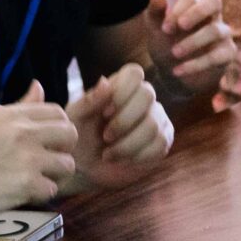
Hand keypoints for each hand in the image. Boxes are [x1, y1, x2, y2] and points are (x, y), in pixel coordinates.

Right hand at [0, 81, 81, 214]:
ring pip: (67, 164)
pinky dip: (40, 195)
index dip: (60, 129)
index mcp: (13, 115)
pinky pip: (52, 190)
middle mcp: (23, 132)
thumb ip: (20, 108)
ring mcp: (26, 158)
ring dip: (56, 175)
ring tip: (38, 179)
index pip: (58, 112)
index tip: (51, 143)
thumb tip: (39, 85)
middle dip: (65, 149)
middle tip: (51, 162)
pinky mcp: (25, 184)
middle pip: (70, 134)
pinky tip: (24, 194)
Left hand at [70, 61, 171, 188]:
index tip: (105, 113)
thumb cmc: (80, 136)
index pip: (134, 73)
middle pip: (147, 94)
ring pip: (153, 125)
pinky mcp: (164, 139)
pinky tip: (124, 160)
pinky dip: (138, 157)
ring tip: (109, 154)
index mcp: (121, 85)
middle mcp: (143, 97)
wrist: (88, 167)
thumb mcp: (76, 119)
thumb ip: (88, 101)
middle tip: (106, 137)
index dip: (121, 92)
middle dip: (124, 121)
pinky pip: (160, 145)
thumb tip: (105, 82)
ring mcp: (158, 117)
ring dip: (127, 145)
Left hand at [146, 0, 235, 98]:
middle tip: (181, 26)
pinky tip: (178, 71)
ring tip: (174, 53)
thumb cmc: (165, 46)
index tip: (164, 29)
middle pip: (214, 1)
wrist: (171, 75)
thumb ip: (155, 11)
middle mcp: (212, 17)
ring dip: (193, 41)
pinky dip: (197, 64)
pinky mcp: (227, 54)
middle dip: (198, 12)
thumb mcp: (155, 30)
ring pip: (216, 31)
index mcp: (193, 7)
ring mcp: (222, 35)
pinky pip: (219, 56)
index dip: (178, 10)